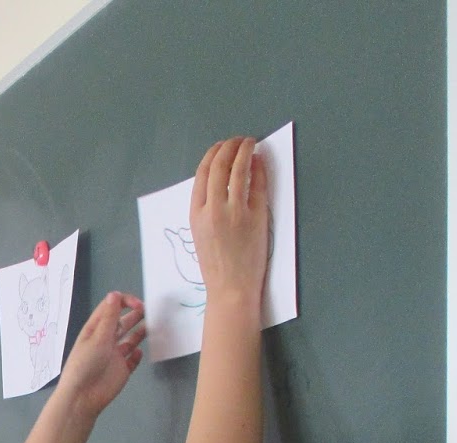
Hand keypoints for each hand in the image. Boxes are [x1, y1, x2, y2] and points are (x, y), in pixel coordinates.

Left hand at [55, 290, 144, 418]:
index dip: (125, 302)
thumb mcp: (97, 338)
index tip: (139, 305)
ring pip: (130, 339)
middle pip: (123, 322)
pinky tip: (138, 353)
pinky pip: (133, 359)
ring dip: (140, 332)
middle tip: (150, 311)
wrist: (83, 396)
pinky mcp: (122, 369)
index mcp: (96, 329)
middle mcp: (106, 340)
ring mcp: (115, 355)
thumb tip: (115, 294)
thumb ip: (109, 317)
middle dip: (135, 315)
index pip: (111, 308)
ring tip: (151, 326)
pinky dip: (137, 355)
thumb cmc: (86, 364)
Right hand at [189, 137, 269, 304]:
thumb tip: (219, 182)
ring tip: (251, 143)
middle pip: (220, 166)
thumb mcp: (200, 234)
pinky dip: (259, 168)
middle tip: (238, 140)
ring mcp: (235, 211)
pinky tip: (260, 161)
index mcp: (196, 213)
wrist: (231, 288)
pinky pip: (258, 184)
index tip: (221, 146)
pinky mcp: (256, 216)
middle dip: (229, 147)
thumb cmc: (215, 266)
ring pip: (239, 170)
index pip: (202, 173)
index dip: (213, 153)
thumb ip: (206, 209)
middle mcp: (213, 209)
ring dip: (245, 151)